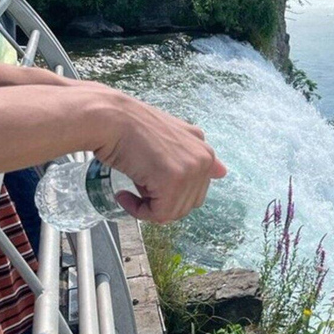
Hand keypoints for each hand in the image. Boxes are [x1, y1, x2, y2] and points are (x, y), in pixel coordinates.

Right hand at [92, 88, 227, 223]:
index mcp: (205, 150)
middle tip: (139, 185)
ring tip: (132, 185)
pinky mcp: (174, 180)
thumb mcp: (172, 137)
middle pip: (187, 205)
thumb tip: (223, 172)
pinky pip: (159, 214)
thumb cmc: (131, 128)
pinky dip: (138, 211)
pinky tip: (125, 194)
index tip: (151, 185)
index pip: (195, 191)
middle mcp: (204, 158)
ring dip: (148, 207)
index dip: (170, 193)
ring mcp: (191, 169)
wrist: (110, 118)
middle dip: (162, 202)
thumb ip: (195, 155)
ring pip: (173, 212)